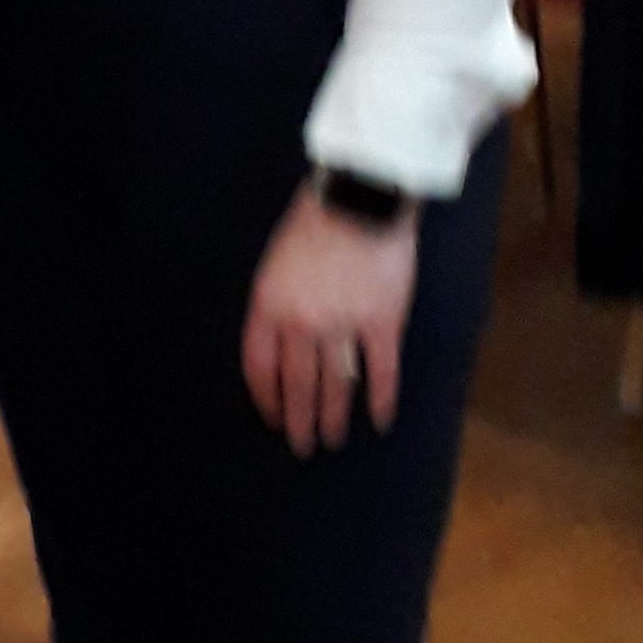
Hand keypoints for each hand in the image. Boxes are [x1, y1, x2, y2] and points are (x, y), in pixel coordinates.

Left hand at [241, 186, 419, 454]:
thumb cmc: (314, 221)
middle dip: (298, 419)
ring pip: (335, 385)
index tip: (272, 417)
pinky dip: (381, 400)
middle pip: (297, 384)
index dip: (265, 397)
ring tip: (331, 439)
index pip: (259, 366)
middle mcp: (301, 322)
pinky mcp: (382, 322)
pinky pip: (381, 372)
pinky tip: (379, 420)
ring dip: (333, 417)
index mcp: (269, 305)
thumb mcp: (276, 262)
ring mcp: (343, 325)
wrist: (358, 197)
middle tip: (302, 445)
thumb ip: (277, 303)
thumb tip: (281, 342)